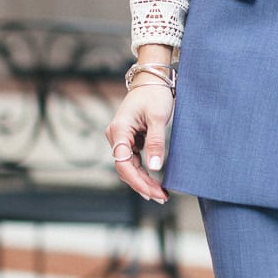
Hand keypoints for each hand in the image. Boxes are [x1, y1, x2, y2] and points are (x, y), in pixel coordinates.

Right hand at [105, 83, 173, 202]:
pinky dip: (143, 171)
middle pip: (125, 169)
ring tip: (159, 194)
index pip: (123, 164)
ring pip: (128, 167)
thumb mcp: (158, 118)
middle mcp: (116, 136)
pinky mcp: (128, 139)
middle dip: (142, 185)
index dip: (138, 181)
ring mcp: (121, 138)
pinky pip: (133, 160)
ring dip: (142, 181)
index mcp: (119, 131)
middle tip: (162, 197)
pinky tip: (153, 182)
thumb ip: (156, 142)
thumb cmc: (154, 95)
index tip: (153, 192)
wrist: (151, 80)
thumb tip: (155, 167)